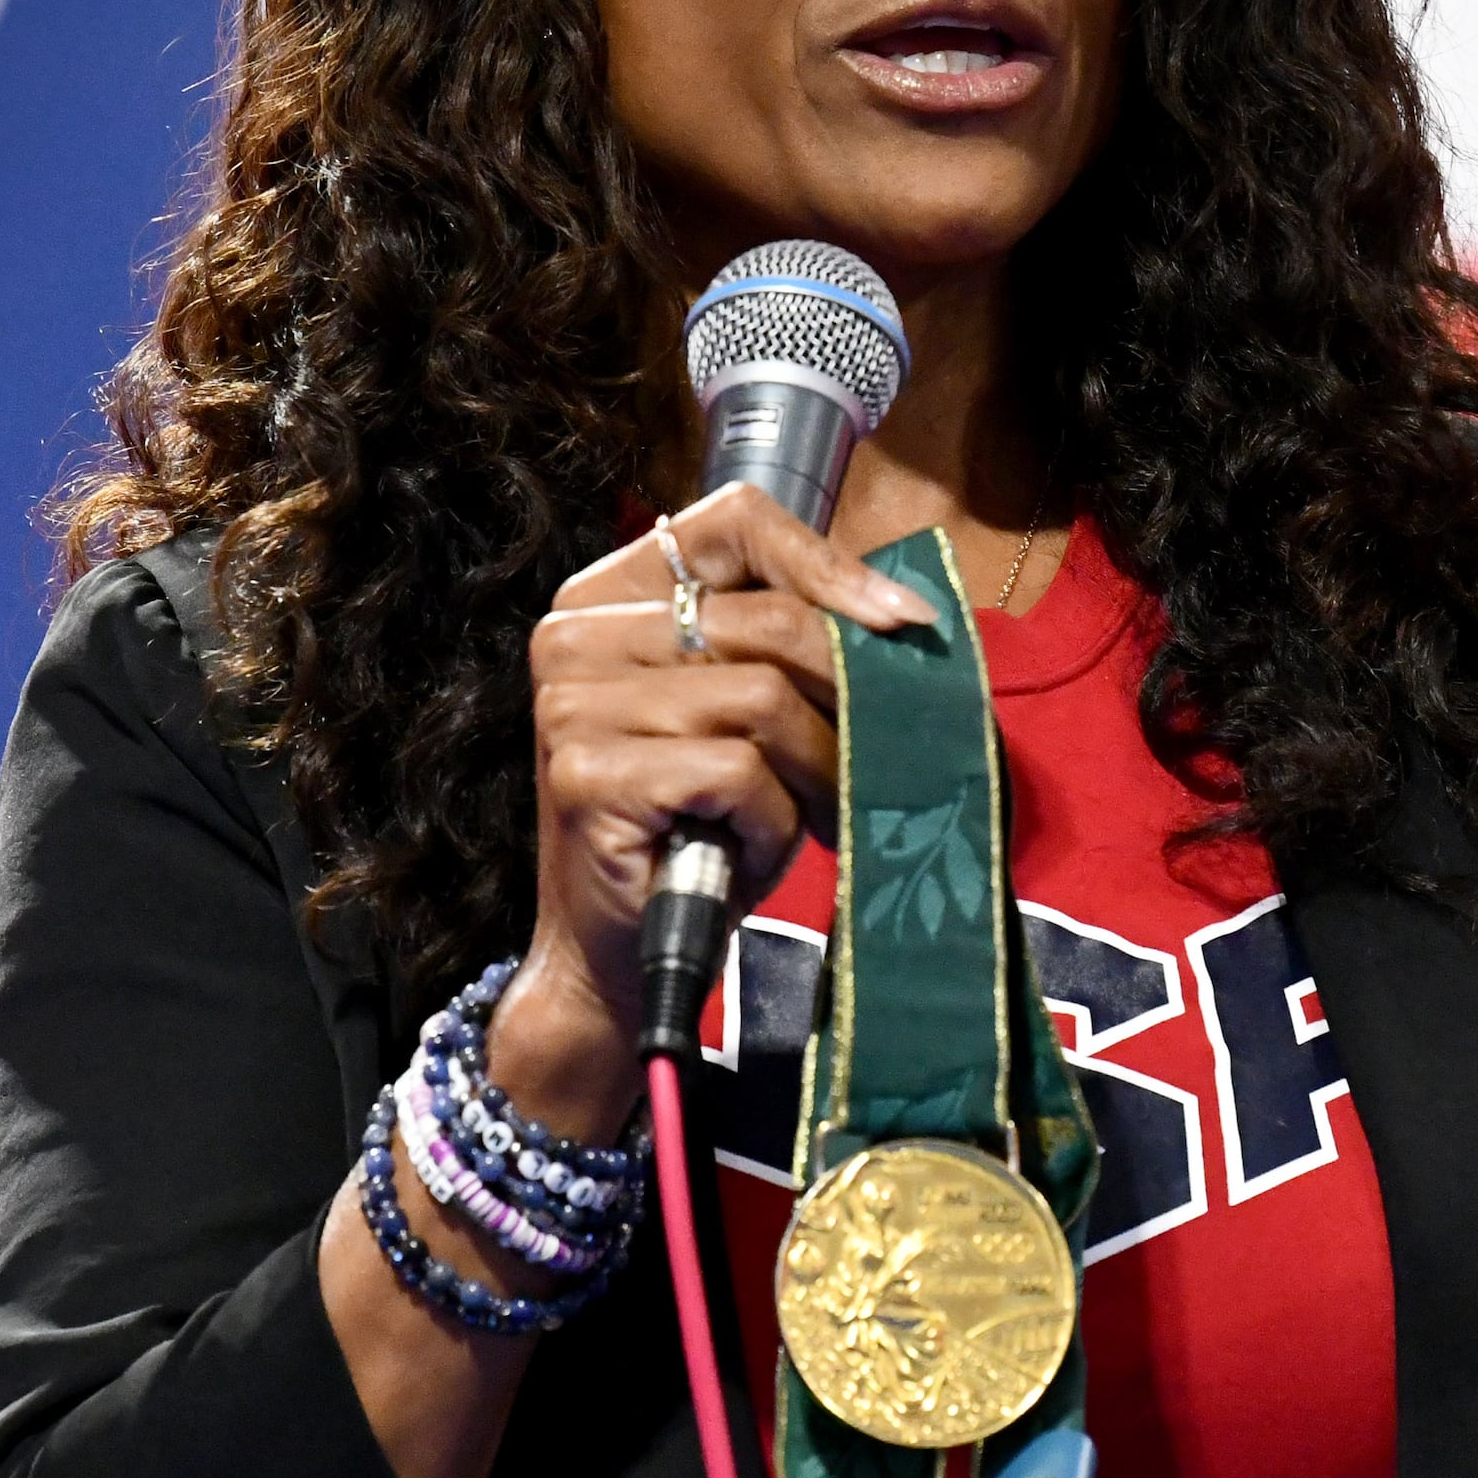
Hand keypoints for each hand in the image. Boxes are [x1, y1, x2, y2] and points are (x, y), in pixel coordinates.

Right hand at [484, 483, 931, 1136]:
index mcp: (609, 595)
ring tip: (801, 817)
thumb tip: (904, 613)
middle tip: (870, 761)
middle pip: (769, 620)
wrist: (625, 957)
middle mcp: (575, 635)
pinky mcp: (591, 773)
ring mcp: (573, 704)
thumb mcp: (746, 714)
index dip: (831, 563)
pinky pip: (741, 770)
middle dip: (842, 698)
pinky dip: (772, 822)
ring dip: (811, 772)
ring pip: (765, 699)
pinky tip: (746, 850)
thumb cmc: (702, 828)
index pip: (735, 520)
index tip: (903, 623)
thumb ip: (787, 643)